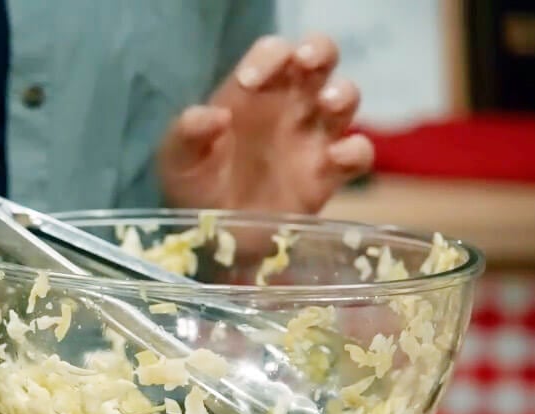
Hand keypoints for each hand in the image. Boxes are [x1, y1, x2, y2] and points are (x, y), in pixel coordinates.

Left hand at [158, 35, 373, 213]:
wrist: (209, 241)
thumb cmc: (193, 187)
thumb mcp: (178, 160)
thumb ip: (187, 133)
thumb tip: (215, 115)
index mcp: (251, 93)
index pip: (272, 54)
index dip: (268, 57)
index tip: (250, 81)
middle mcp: (287, 107)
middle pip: (319, 59)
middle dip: (319, 51)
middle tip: (306, 62)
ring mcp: (311, 139)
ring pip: (345, 98)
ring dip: (344, 93)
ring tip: (328, 104)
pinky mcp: (328, 175)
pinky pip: (357, 153)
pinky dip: (354, 151)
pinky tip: (334, 159)